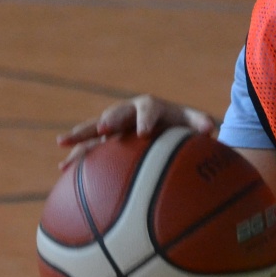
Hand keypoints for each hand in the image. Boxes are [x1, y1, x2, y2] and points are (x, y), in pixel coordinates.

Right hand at [56, 95, 216, 168]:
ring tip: (63, 143)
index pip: (148, 109)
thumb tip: (211, 129)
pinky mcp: (106, 138)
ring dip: (81, 135)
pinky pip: (90, 146)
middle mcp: (129, 111)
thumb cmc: (183, 125)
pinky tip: (63, 170)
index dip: (146, 119)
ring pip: (96, 127)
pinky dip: (78, 155)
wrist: (166, 124)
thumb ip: (201, 124)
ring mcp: (115, 124)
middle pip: (116, 113)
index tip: (144, 133)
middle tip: (103, 129)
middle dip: (109, 121)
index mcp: (152, 107)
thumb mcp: (195, 123)